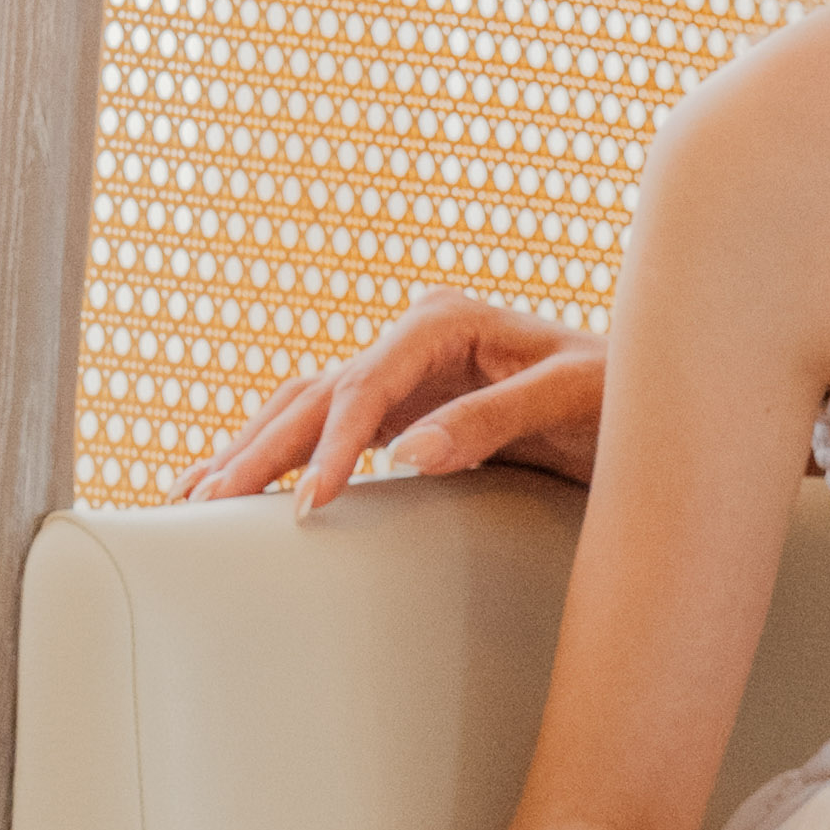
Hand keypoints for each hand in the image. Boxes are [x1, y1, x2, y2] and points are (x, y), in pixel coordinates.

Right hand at [190, 294, 610, 507]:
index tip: (308, 502)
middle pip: (313, 394)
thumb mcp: (572, 402)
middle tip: (207, 507)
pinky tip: (227, 484)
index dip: (332, 444)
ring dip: (245, 453)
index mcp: (445, 322)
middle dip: (257, 450)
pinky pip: (318, 429)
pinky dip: (271, 457)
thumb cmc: (618, 394)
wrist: (642, 402)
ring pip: (300, 409)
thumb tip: (409, 457)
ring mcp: (398, 374)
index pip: (366, 385)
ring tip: (188, 499)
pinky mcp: (396, 409)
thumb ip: (493, 421)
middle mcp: (409, 340)